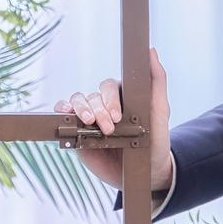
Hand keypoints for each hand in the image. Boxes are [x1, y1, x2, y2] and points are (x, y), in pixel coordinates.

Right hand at [53, 46, 172, 195]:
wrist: (146, 172)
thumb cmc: (155, 141)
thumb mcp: (160, 111)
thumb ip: (156, 81)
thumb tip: (151, 50)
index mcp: (121, 97)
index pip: (107, 87)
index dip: (109, 99)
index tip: (117, 116)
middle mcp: (103, 105)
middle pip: (91, 96)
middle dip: (97, 110)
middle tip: (108, 128)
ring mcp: (90, 119)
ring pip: (77, 102)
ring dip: (80, 110)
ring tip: (90, 124)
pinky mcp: (79, 133)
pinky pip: (65, 116)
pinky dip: (62, 111)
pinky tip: (65, 115)